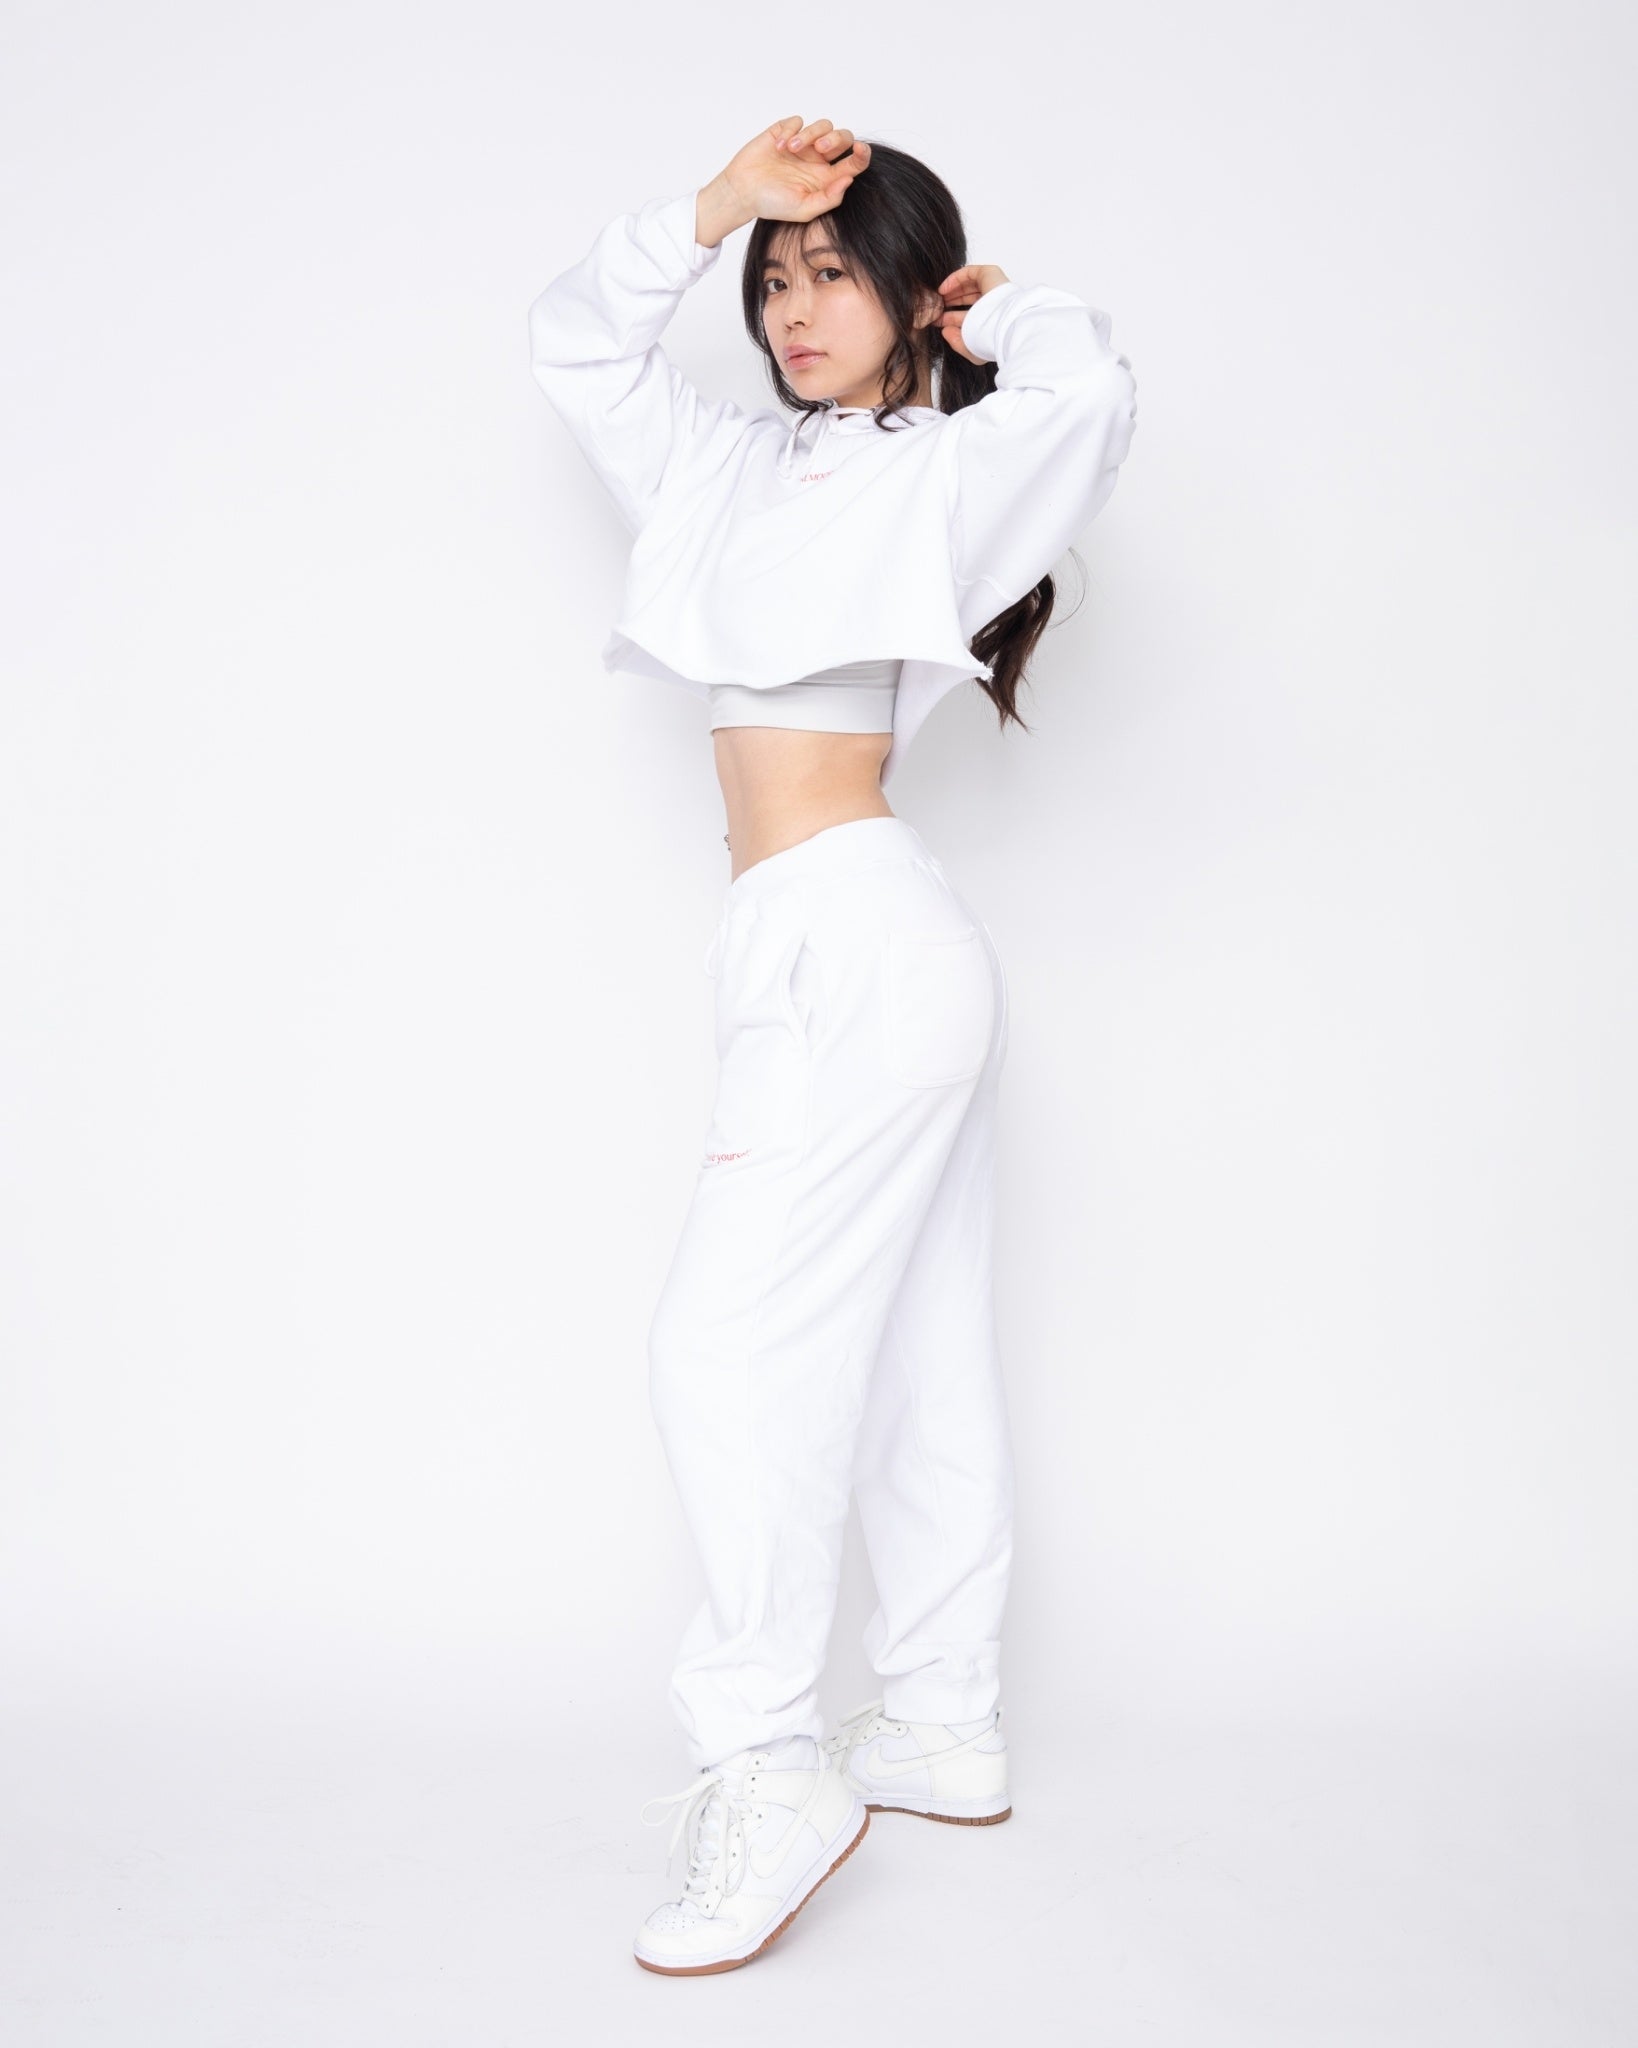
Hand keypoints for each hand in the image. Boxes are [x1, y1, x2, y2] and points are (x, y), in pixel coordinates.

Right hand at [716, 115, 871, 226]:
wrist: (742, 192)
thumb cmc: (772, 204)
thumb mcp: (804, 209)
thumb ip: (829, 199)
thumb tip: (849, 180)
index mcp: (827, 178)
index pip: (853, 163)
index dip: (862, 154)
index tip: (860, 149)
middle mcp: (818, 159)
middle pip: (843, 138)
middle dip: (836, 139)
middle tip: (820, 148)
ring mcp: (803, 144)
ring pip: (823, 125)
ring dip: (810, 134)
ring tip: (792, 149)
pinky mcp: (785, 131)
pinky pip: (797, 121)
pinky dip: (790, 132)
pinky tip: (779, 147)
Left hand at [934, 263, 1011, 362]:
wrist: (1000, 325)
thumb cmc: (990, 339)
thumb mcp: (970, 348)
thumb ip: (956, 342)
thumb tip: (945, 330)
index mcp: (991, 319)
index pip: (969, 315)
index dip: (952, 317)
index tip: (938, 321)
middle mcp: (993, 302)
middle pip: (968, 299)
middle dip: (951, 303)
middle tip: (936, 308)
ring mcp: (992, 287)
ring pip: (967, 285)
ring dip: (951, 291)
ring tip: (938, 299)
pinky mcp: (990, 274)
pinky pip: (968, 272)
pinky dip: (954, 279)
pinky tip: (942, 290)